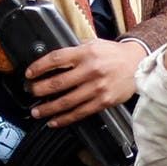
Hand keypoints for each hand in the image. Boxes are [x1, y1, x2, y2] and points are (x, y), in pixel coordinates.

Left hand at [26, 37, 141, 125]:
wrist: (137, 64)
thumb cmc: (113, 54)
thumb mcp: (94, 44)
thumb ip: (74, 50)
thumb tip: (52, 60)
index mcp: (85, 53)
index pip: (56, 59)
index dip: (39, 67)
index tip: (29, 73)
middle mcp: (90, 70)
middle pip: (58, 82)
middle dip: (39, 89)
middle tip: (30, 92)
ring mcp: (97, 88)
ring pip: (66, 101)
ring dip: (48, 108)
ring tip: (36, 111)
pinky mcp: (103, 101)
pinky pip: (80, 113)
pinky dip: (64, 119)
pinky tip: (54, 121)